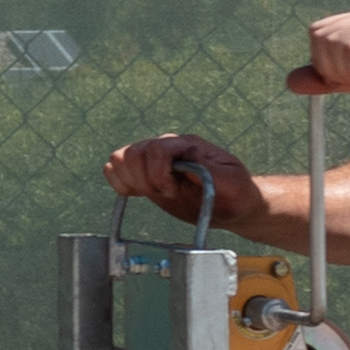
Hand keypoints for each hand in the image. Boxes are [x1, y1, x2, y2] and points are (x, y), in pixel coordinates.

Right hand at [104, 132, 261, 226]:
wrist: (232, 204)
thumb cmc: (236, 193)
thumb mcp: (232, 182)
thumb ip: (209, 169)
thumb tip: (186, 156)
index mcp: (187, 145)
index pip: (155, 149)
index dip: (158, 174)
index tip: (173, 193)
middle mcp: (167, 147)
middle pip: (132, 153)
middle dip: (144, 180)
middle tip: (166, 195)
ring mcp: (153, 159)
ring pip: (119, 159)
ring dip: (131, 181)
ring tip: (153, 194)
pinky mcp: (144, 174)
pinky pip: (114, 170)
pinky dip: (120, 184)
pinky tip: (138, 194)